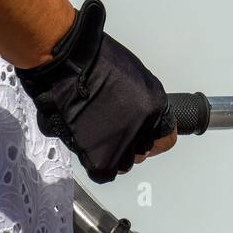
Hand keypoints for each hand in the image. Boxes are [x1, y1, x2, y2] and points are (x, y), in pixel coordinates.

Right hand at [15, 0, 175, 183]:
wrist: (67, 63)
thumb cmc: (92, 60)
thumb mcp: (132, 76)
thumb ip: (139, 101)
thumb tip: (134, 115)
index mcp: (155, 106)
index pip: (164, 136)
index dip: (149, 136)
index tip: (140, 136)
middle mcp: (144, 126)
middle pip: (142, 150)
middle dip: (128, 143)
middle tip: (108, 130)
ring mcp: (125, 141)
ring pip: (124, 163)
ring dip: (110, 153)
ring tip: (93, 134)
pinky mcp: (103, 156)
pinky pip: (104, 172)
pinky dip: (96, 164)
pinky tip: (88, 146)